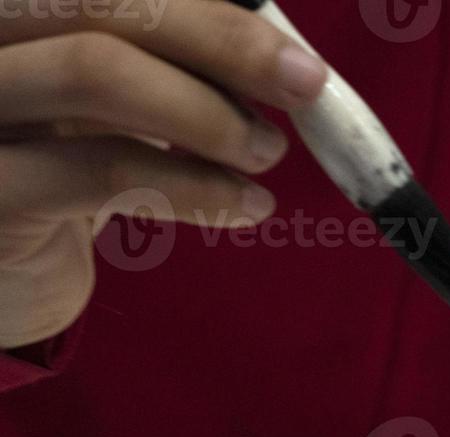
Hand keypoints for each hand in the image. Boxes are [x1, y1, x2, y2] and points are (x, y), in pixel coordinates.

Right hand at [0, 0, 328, 348]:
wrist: (6, 280)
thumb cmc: (65, 172)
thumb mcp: (114, 107)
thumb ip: (169, 67)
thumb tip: (280, 60)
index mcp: (18, 16)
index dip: (215, 15)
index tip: (297, 58)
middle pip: (97, 2)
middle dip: (222, 42)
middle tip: (305, 89)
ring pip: (94, 71)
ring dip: (209, 115)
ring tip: (267, 153)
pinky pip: (103, 170)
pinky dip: (196, 187)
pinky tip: (247, 207)